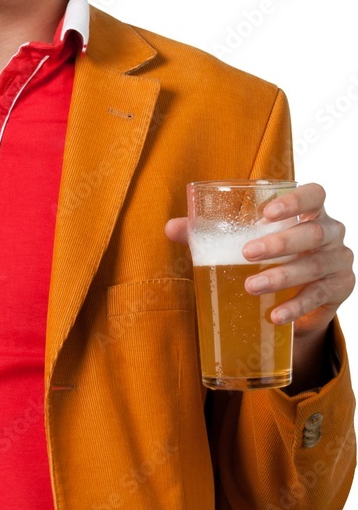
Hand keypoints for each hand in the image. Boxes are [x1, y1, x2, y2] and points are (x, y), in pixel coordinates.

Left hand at [165, 182, 354, 332]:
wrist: (299, 297)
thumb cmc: (269, 256)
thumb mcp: (242, 241)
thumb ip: (208, 232)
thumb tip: (170, 228)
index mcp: (309, 211)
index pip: (314, 195)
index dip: (295, 200)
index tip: (266, 213)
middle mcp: (330, 232)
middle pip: (313, 232)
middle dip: (279, 243)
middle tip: (247, 254)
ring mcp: (339, 261)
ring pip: (314, 266)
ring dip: (281, 276)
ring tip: (251, 286)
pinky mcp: (339, 289)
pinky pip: (319, 296)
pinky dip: (295, 306)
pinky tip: (274, 315)